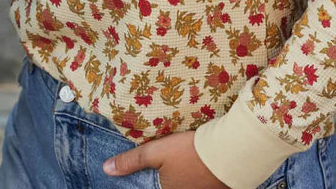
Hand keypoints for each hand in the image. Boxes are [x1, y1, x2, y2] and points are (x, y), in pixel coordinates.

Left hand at [102, 130, 229, 188]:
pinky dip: (195, 175)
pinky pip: (199, 182)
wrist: (229, 151)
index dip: (148, 180)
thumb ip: (132, 160)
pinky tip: (197, 163)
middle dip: (165, 177)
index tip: (152, 170)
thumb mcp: (157, 152)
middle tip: (167, 164)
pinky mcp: (216, 186)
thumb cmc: (190, 152)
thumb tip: (105, 169)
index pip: (152, 187)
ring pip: (185, 184)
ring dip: (181, 176)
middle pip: (168, 185)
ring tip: (182, 162)